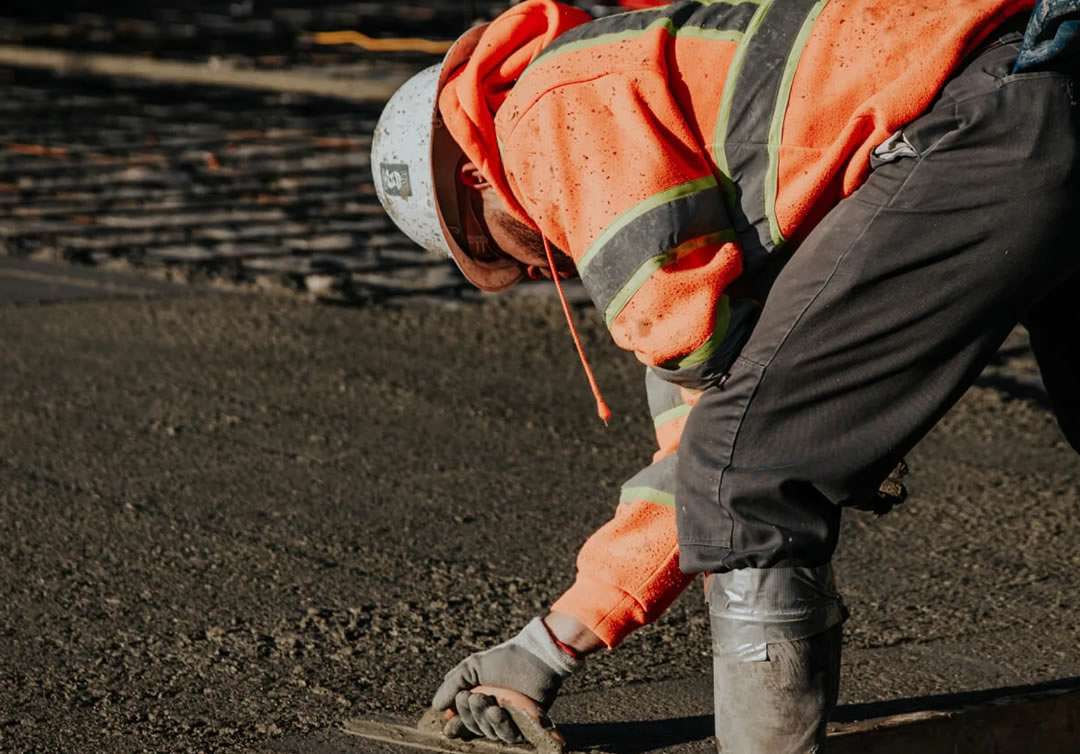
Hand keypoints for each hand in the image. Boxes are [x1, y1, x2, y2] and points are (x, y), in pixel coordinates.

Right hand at [432, 617, 583, 742]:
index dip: (455, 723)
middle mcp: (493, 715)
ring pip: (491, 732)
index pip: (463, 721)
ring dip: (485, 719)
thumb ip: (453, 684)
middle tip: (472, 696)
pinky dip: (503, 725)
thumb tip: (436, 706)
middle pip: (475, 726)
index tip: (448, 718)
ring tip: (487, 703)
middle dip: (470, 714)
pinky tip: (498, 711)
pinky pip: (511, 734)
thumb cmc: (504, 659)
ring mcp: (510, 721)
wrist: (534, 656)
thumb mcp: (473, 667)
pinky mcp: (526, 726)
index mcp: (479, 703)